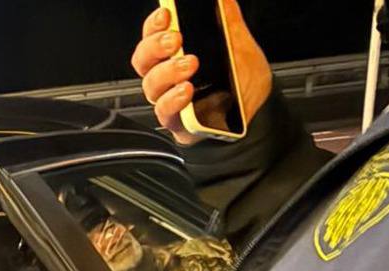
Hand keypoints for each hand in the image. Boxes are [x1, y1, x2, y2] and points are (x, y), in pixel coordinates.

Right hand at [131, 0, 271, 144]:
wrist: (258, 114)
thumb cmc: (243, 82)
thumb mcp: (239, 44)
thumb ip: (227, 20)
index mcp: (175, 55)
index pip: (152, 37)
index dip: (153, 26)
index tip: (165, 15)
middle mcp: (168, 78)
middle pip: (144, 61)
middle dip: (154, 47)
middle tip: (174, 39)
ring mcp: (170, 100)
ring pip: (151, 86)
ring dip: (167, 72)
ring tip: (190, 64)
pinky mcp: (178, 122)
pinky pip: (165, 112)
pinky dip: (173, 100)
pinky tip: (187, 90)